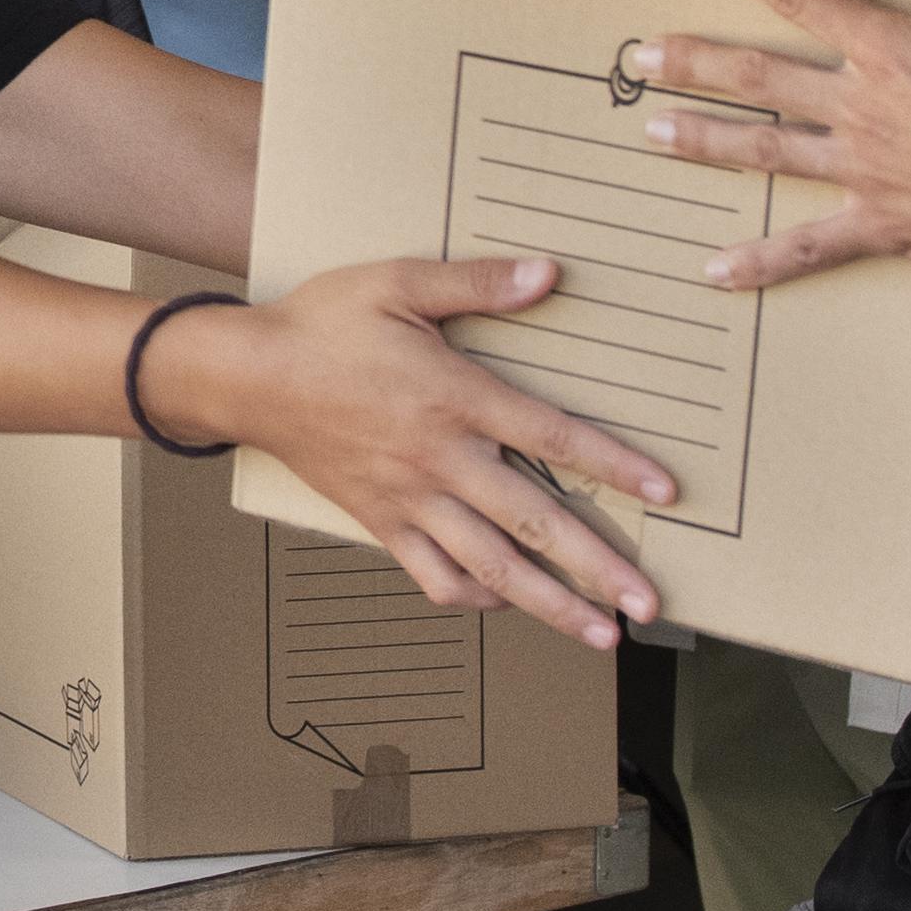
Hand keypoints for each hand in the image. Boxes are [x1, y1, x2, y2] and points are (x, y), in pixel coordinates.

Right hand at [157, 259, 678, 641]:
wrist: (246, 376)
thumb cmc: (321, 324)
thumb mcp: (399, 283)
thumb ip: (478, 282)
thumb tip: (549, 276)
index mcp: (455, 398)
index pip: (553, 438)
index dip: (614, 466)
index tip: (665, 494)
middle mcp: (440, 460)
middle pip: (534, 524)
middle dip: (597, 568)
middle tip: (648, 604)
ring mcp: (410, 500)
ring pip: (491, 567)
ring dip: (550, 606)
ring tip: (599, 635)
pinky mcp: (381, 523)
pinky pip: (434, 576)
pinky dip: (475, 598)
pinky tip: (506, 605)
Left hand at [625, 0, 910, 303]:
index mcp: (892, 53)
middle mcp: (863, 110)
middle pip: (761, 76)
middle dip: (697, 62)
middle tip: (642, 55)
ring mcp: (864, 172)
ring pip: (767, 150)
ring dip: (706, 140)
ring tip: (653, 131)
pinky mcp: (882, 227)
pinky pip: (810, 249)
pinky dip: (763, 262)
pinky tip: (714, 271)